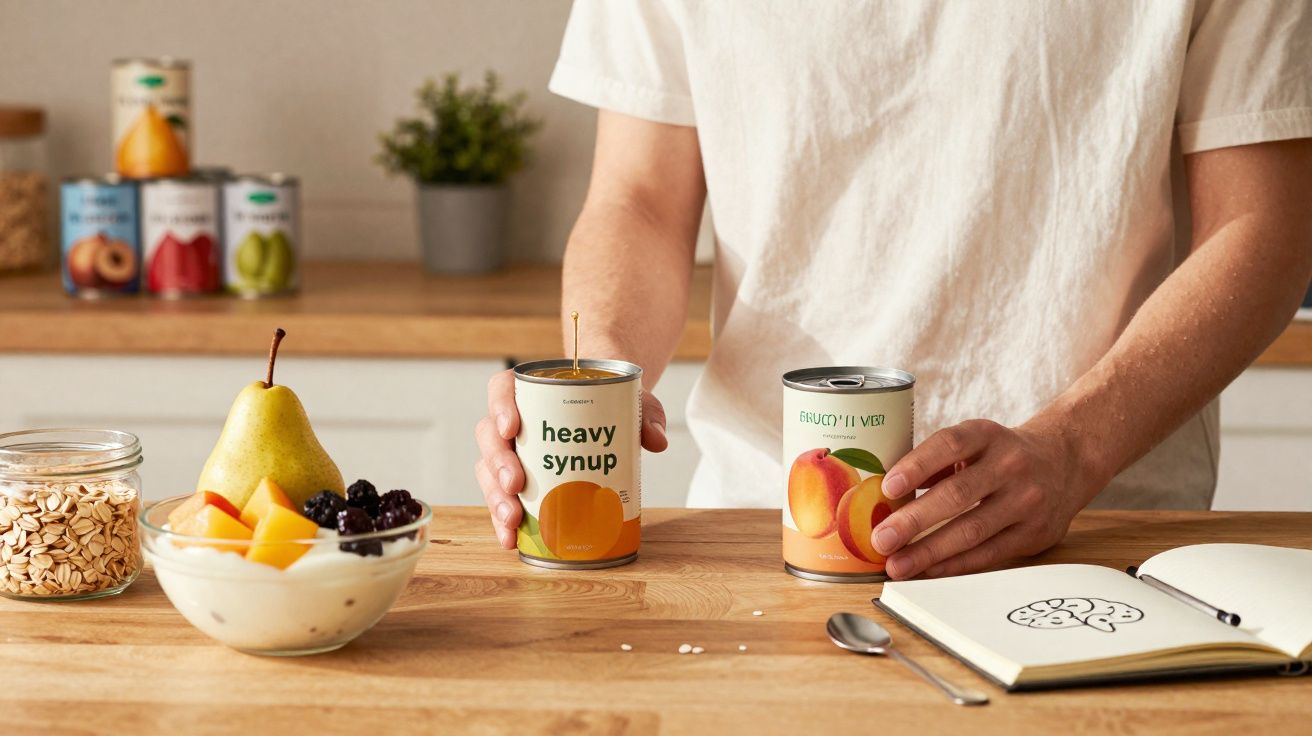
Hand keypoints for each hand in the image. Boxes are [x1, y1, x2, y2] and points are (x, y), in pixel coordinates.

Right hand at [474, 369, 669, 548]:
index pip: (503, 388)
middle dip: (498, 464)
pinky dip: (502, 520)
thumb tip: (657, 440)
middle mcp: (512, 422)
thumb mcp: (631, 402)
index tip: (512, 428)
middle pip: (490, 437)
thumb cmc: (609, 405)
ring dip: (495, 498)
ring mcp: (511, 453)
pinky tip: (512, 539)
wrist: (607, 419)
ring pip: (488, 471)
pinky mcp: (515, 483)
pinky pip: (499, 499)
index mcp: (531, 391)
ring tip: (513, 519)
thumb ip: (647, 413)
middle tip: (515, 485)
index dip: (499, 406)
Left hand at [870, 418, 1098, 579]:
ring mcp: (1026, 500)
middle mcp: (1010, 464)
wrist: (1065, 461)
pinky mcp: (1035, 532)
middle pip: (957, 494)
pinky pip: (989, 553)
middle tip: (881, 539)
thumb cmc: (1000, 455)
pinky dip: (956, 564)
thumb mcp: (974, 443)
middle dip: (914, 521)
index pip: (949, 445)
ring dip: (929, 551)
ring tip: (897, 564)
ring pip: (972, 530)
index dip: (917, 466)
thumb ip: (937, 464)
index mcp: (987, 435)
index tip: (887, 488)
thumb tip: (887, 497)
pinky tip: (929, 570)